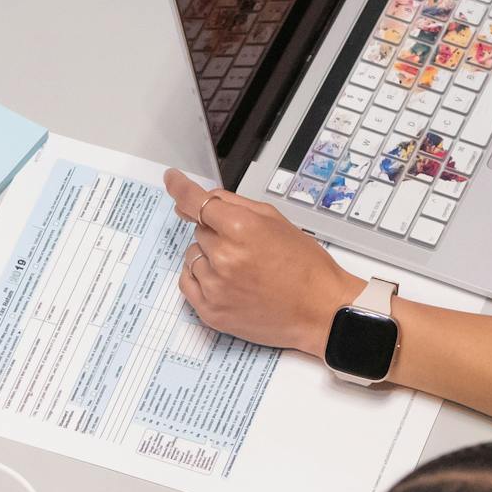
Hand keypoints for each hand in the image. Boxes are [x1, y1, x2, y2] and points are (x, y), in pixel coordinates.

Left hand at [165, 168, 358, 354]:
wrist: (320, 311)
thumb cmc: (305, 266)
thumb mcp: (276, 221)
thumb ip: (233, 204)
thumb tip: (197, 200)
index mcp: (241, 229)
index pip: (196, 202)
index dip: (180, 188)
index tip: (171, 180)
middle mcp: (224, 257)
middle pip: (199, 230)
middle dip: (217, 233)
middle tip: (247, 248)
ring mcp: (215, 287)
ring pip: (192, 256)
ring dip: (209, 257)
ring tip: (243, 269)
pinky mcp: (210, 311)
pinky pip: (187, 282)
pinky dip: (200, 277)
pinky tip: (226, 281)